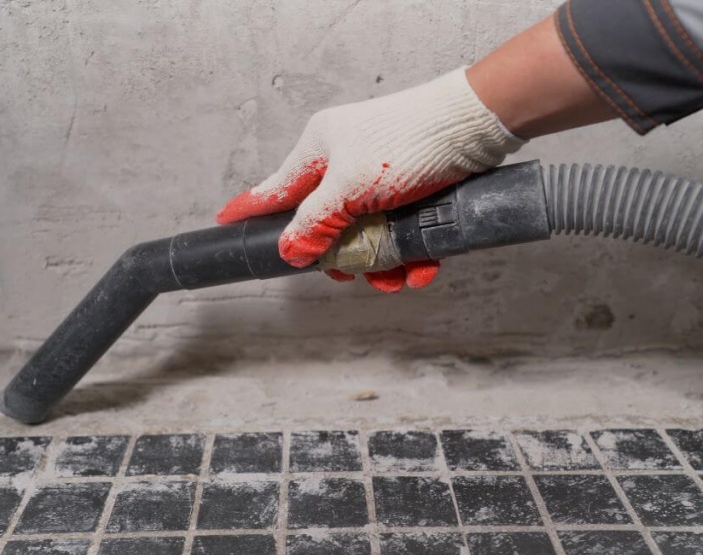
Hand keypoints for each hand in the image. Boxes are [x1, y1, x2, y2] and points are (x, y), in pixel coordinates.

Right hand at [217, 68, 523, 291]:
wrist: (477, 127)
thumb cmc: (408, 141)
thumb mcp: (351, 186)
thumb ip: (315, 221)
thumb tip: (287, 250)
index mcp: (319, 151)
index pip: (275, 189)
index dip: (251, 209)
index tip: (225, 223)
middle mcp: (347, 164)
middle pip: (326, 224)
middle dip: (341, 257)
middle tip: (351, 275)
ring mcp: (381, 180)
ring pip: (367, 235)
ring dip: (382, 263)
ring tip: (396, 279)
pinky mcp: (414, 192)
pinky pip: (402, 233)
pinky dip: (411, 254)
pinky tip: (421, 270)